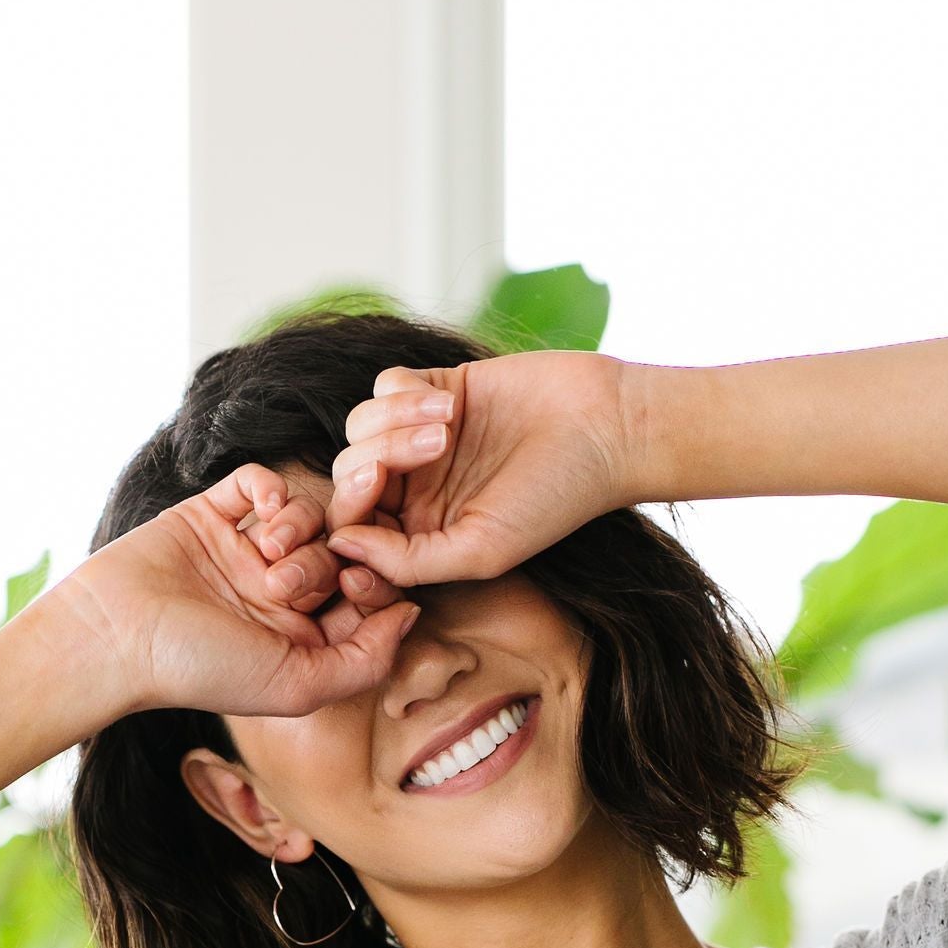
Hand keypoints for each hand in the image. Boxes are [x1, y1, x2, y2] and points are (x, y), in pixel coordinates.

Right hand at [70, 464, 417, 716]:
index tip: (357, 583)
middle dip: (325, 559)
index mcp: (302, 636)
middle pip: (339, 550)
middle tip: (286, 583)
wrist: (116, 635)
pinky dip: (267, 488)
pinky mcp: (210, 513)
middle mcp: (278, 593)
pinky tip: (259, 511)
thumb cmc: (201, 670)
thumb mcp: (298, 685)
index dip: (373, 580)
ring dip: (298, 525)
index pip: (365, 594)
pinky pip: (258, 481)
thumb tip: (412, 613)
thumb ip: (365, 659)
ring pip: (306, 513)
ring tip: (263, 551)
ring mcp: (244, 550)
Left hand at [325, 351, 636, 584]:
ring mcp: (421, 438)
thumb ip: (407, 561)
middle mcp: (414, 490)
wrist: (606, 427)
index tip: (376, 490)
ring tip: (450, 426)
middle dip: (377, 459)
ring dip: (395, 422)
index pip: (352, 529)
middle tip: (434, 448)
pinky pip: (385, 386)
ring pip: (361, 428)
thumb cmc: (553, 499)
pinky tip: (453, 403)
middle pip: (349, 475)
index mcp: (419, 535)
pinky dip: (407, 392)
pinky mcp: (437, 389)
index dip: (347, 511)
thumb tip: (342, 546)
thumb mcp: (481, 551)